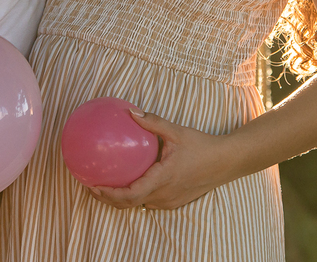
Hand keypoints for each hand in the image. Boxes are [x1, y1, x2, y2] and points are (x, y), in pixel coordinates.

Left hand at [87, 110, 230, 210]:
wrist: (225, 162)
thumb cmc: (202, 146)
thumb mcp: (176, 131)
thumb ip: (152, 123)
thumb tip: (130, 112)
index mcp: (162, 179)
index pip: (130, 195)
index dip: (109, 194)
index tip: (93, 186)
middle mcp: (163, 195)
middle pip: (129, 204)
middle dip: (107, 198)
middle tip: (90, 185)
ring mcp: (169, 201)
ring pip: (139, 204)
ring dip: (121, 198)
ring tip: (105, 185)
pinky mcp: (174, 201)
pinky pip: (150, 201)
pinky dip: (136, 195)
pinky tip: (130, 181)